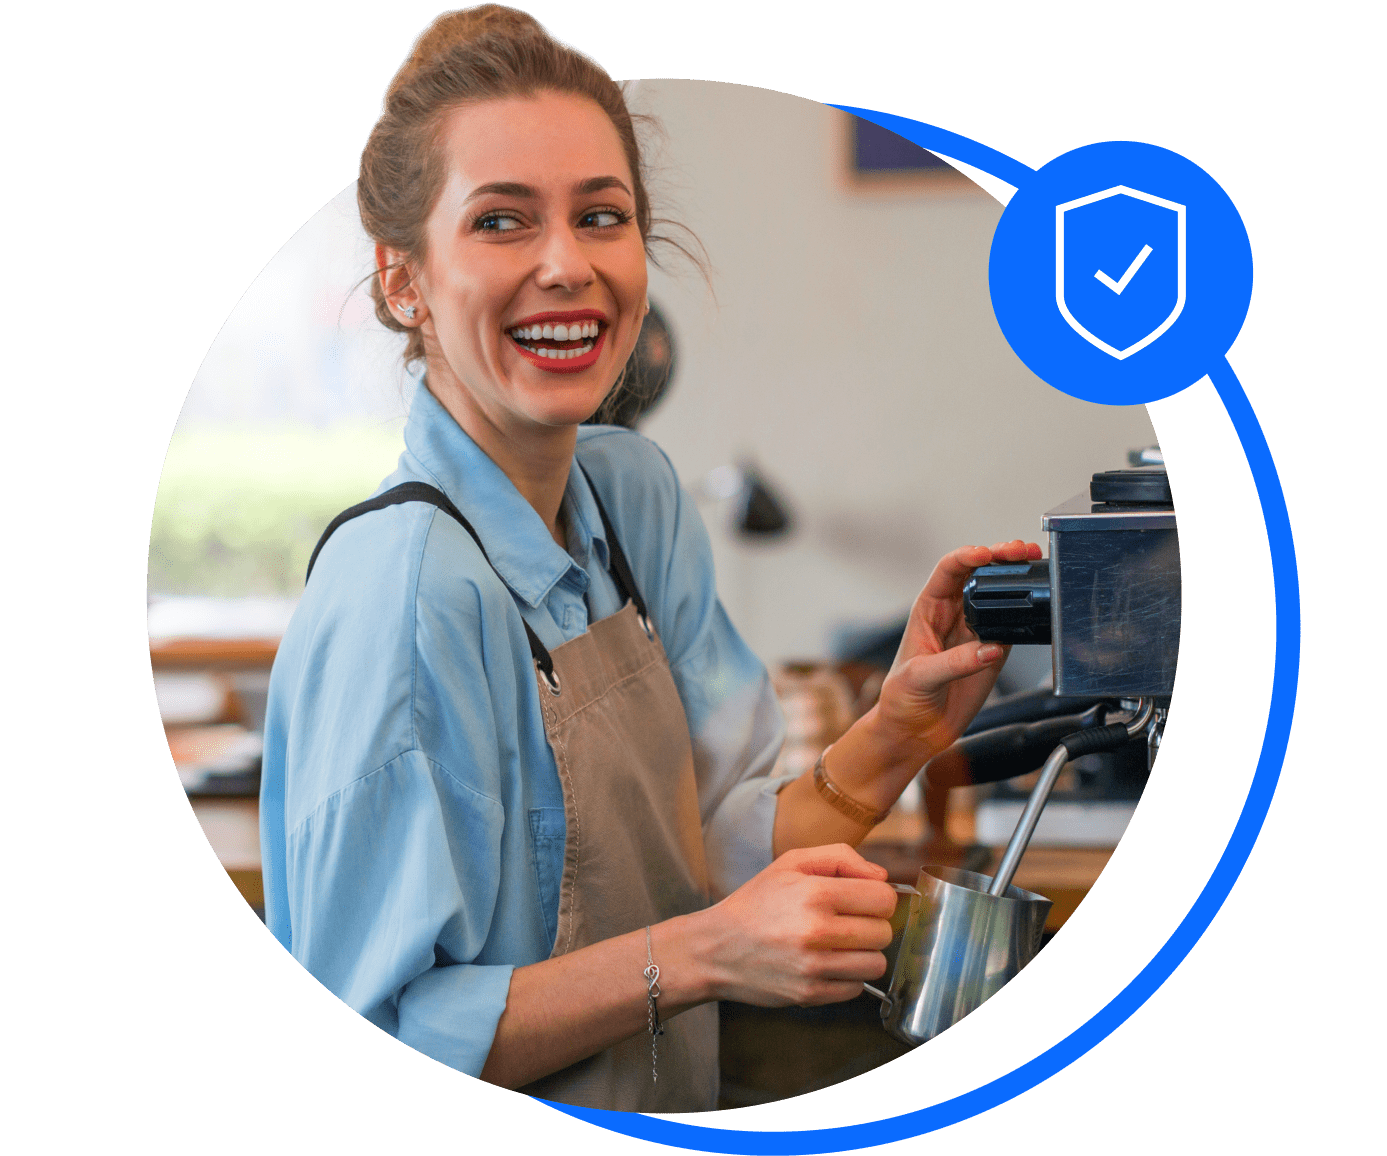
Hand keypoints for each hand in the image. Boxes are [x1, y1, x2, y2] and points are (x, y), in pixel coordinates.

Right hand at [690, 844, 896, 1006]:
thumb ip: (840, 858)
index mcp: (815, 893)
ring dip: (864, 954)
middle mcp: (816, 931)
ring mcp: (813, 967)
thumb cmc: (755, 903)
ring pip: (876, 964)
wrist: (715, 948)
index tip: (863, 900)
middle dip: (872, 925)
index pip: (883, 898)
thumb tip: (882, 877)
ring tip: (840, 945)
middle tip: (847, 923)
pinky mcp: (810, 994)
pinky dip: (848, 977)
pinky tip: (827, 964)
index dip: (878, 897)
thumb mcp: (790, 864)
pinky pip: (857, 989)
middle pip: (884, 932)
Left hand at [873, 540, 1041, 764]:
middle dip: (1000, 556)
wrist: (915, 730)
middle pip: (979, 573)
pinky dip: (1027, 613)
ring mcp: (975, 630)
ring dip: (1017, 577)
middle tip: (1021, 550)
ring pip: (1000, 594)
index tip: (985, 554)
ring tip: (1035, 564)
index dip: (967, 557)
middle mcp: (954, 614)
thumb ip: (953, 663)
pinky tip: (1038, 605)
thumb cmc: (902, 698)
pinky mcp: (993, 650)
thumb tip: (988, 649)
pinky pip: (1013, 625)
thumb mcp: (918, 677)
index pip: (948, 571)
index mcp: (928, 609)